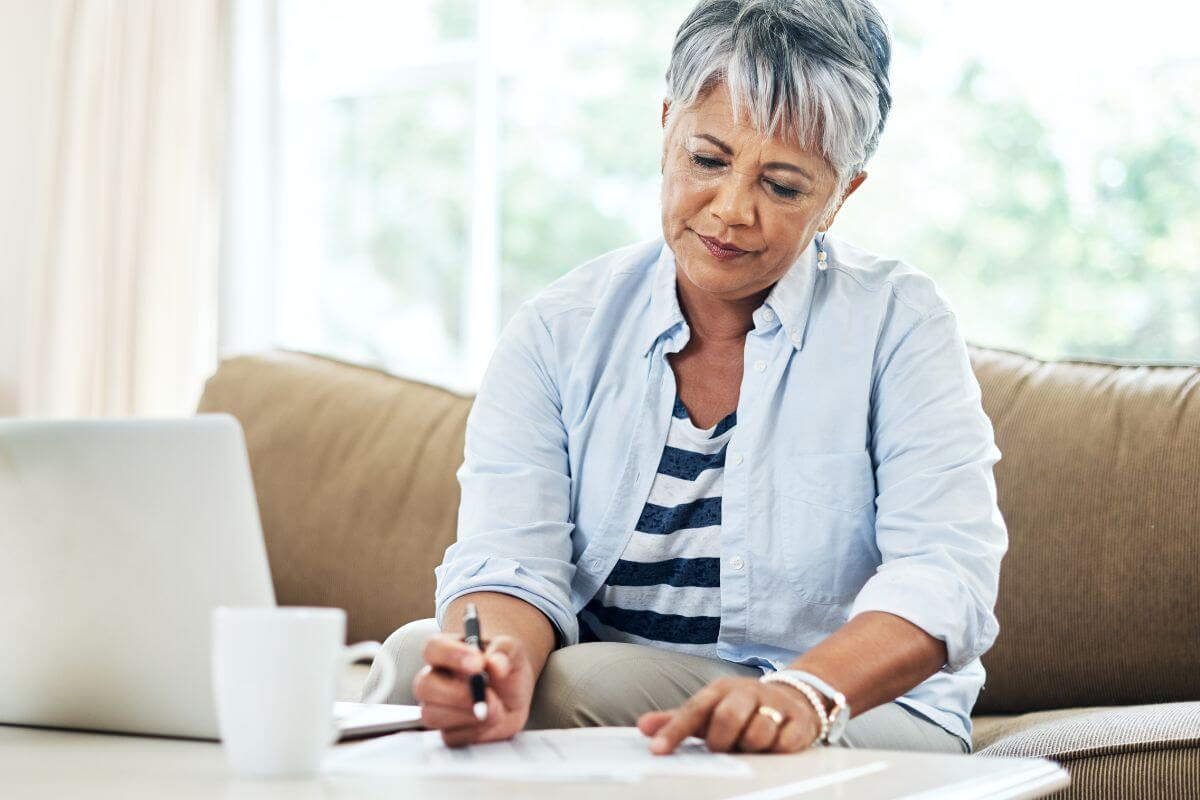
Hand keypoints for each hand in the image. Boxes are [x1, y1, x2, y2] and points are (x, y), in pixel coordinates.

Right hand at [412, 632, 534, 746]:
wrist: (514, 692)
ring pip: (433, 715)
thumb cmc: (506, 665)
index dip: (451, 656)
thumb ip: (504, 651)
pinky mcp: (448, 731)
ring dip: (468, 714)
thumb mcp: (512, 650)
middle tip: (485, 693)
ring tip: (496, 706)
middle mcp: (434, 678)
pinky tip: (491, 719)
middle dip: (456, 693)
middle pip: (425, 686)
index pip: (433, 648)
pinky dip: (476, 731)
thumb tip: (496, 664)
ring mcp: (437, 707)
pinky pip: (451, 737)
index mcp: (445, 650)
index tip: (478, 663)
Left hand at [637, 677, 820, 754]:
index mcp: (721, 690)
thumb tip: (642, 727)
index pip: (693, 710)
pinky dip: (776, 750)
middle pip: (728, 717)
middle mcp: (747, 693)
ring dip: (750, 746)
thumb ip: (676, 720)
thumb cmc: (741, 708)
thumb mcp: (709, 710)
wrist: (793, 698)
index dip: (674, 731)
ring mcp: (775, 706)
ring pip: (758, 732)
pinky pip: (784, 743)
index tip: (657, 751)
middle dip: (721, 740)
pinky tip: (773, 746)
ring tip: (749, 745)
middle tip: (721, 749)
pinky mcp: (799, 722)